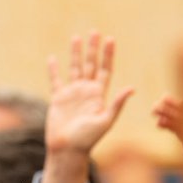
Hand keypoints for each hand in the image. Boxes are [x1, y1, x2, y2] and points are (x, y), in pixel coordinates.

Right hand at [41, 31, 133, 182]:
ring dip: (76, 53)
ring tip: (76, 38)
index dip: (108, 55)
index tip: (110, 39)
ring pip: (74, 68)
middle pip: (90, 64)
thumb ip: (116, 104)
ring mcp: (72, 94)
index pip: (105, 70)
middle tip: (95, 32)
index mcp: (99, 95)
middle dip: (93, 49)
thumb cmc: (88, 139)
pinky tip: (52, 58)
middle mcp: (86, 91)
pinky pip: (55, 80)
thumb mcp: (106, 121)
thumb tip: (131, 89)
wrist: (68, 150)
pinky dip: (53, 70)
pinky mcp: (58, 99)